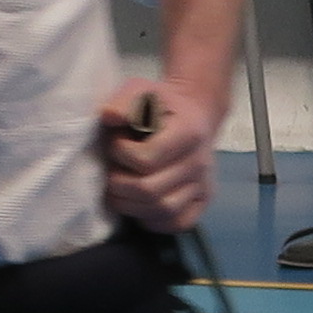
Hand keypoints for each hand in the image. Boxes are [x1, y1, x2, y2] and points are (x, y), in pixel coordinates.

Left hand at [99, 75, 222, 231]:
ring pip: (162, 211)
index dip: (120, 154)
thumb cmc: (161, 104)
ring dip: (130, 205)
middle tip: (112, 171)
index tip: (116, 143)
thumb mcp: (141, 89)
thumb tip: (109, 116)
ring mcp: (203, 185)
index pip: (146, 159)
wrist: (194, 115)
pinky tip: (139, 205)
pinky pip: (177, 223)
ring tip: (119, 189)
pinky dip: (153, 220)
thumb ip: (124, 100)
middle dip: (119, 184)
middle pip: (150, 190)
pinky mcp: (203, 201)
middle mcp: (200, 163)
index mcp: (188, 133)